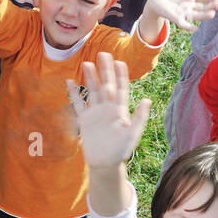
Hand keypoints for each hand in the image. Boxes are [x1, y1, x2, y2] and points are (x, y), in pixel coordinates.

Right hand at [70, 53, 151, 170]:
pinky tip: (70, 82)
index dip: (121, 75)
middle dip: (105, 70)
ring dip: (90, 78)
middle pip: (106, 85)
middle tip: (103, 54)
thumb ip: (139, 117)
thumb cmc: (121, 151)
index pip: (121, 88)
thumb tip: (146, 100)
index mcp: (120, 110)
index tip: (119, 61)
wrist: (105, 163)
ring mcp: (96, 113)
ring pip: (93, 91)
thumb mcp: (133, 134)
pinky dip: (74, 93)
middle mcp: (108, 108)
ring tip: (87, 63)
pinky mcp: (85, 120)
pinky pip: (78, 103)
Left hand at [141, 0, 217, 31]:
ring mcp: (183, 13)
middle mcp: (189, 6)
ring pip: (196, 15)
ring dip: (204, 15)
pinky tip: (196, 28)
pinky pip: (184, 24)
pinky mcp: (176, 19)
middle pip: (202, 7)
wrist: (154, 0)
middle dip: (210, 5)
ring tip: (212, 14)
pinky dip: (189, 27)